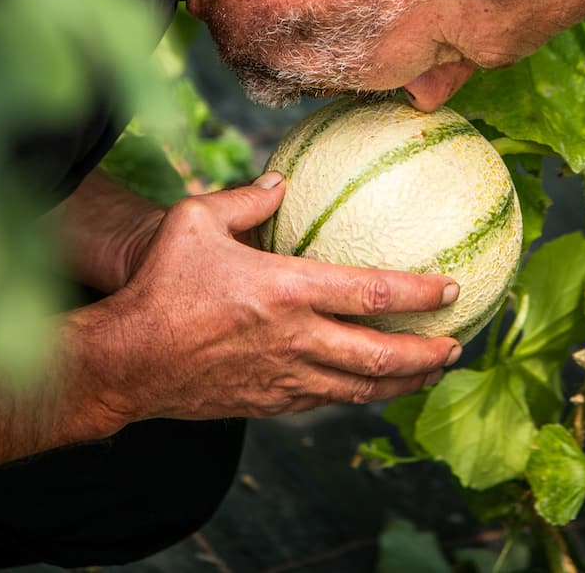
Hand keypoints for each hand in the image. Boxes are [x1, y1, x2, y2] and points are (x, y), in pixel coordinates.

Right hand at [89, 173, 460, 427]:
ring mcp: (283, 378)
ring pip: (359, 389)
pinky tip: (367, 387)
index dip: (418, 292)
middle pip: (380, 356)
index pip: (371, 293)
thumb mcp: (195, 221)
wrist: (126, 362)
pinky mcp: (267, 403)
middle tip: (457, 346)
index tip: (452, 289)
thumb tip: (281, 180)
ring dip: (402, 383)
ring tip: (431, 373)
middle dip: (426, 355)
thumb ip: (247, 199)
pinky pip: (324, 402)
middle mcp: (295, 340)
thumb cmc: (159, 285)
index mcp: (286, 290)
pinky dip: (356, 395)